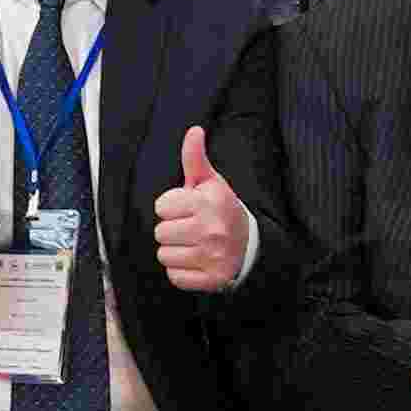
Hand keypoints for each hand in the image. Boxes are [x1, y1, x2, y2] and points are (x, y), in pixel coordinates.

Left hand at [149, 125, 255, 295]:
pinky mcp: (211, 279)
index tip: (188, 209)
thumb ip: (195, 159)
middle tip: (190, 228)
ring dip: (175, 251)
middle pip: (160, 232)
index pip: (161, 206)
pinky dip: (182, 271)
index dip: (172, 207)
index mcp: (208, 202)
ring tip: (193, 245)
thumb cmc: (223, 210)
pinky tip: (196, 261)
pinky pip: (175, 276)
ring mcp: (212, 256)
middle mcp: (210, 229)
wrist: (250, 244)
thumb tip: (193, 131)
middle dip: (172, 229)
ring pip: (164, 255)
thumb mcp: (211, 182)